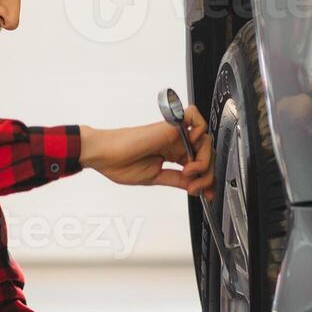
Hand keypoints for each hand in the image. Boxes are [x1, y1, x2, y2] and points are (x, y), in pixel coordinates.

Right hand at [79, 105, 214, 199]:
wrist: (104, 156)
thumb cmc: (119, 164)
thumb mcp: (155, 178)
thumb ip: (176, 180)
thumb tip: (194, 185)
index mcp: (172, 154)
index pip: (199, 165)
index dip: (207, 180)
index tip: (207, 194)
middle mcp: (175, 143)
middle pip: (206, 154)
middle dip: (207, 175)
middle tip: (195, 188)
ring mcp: (174, 134)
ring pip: (205, 140)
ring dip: (203, 161)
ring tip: (188, 173)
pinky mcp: (170, 126)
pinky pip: (193, 117)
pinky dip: (199, 130)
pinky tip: (190, 149)